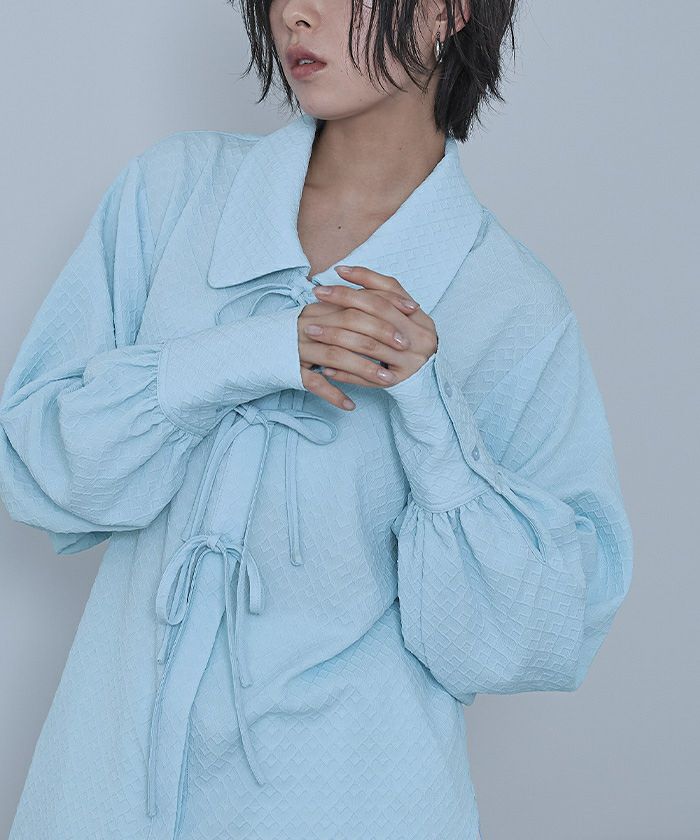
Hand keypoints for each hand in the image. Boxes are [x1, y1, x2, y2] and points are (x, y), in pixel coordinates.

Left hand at [297, 265, 437, 410]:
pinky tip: (325, 367)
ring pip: (368, 346)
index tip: (334, 273)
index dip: (360, 281)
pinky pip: (367, 377)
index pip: (386, 294)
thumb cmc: (409, 340)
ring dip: (336, 338)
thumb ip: (379, 291)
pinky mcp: (399, 382)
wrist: (431, 378)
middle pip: (376, 315)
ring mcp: (410, 361)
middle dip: (343, 304)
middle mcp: (418, 337)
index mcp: (419, 318)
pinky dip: (345, 372)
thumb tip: (343, 271)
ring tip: (312, 332)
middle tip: (314, 298)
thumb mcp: (402, 312)